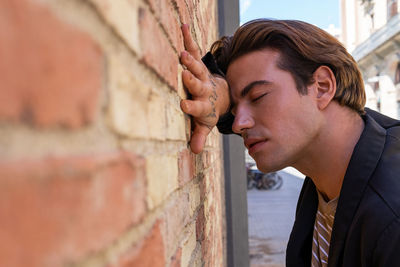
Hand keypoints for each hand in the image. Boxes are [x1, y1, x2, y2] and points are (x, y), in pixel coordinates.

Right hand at [180, 24, 228, 153]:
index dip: (192, 105)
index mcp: (204, 104)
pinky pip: (195, 51)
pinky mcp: (200, 64)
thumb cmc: (208, 109)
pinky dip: (189, 39)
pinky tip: (183, 25)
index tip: (183, 104)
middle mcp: (204, 88)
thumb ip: (200, 135)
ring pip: (197, 67)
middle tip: (186, 73)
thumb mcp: (204, 123)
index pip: (198, 106)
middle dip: (192, 79)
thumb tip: (194, 152)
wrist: (221, 93)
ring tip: (183, 52)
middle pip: (198, 84)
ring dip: (190, 60)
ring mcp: (202, 75)